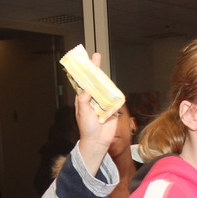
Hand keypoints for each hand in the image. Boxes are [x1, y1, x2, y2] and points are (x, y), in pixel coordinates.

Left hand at [73, 52, 119, 174]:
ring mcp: (103, 101)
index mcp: (83, 98)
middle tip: (97, 56)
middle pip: (96, 81)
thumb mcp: (82, 112)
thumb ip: (83, 99)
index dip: (86, 70)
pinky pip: (115, 97)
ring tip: (103, 71)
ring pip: (106, 87)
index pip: (85, 81)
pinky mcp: (113, 107)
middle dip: (96, 69)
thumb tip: (85, 88)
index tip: (88, 59)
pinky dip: (115, 93)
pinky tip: (112, 87)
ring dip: (105, 80)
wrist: (98, 141)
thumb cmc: (87, 128)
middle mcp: (93, 97)